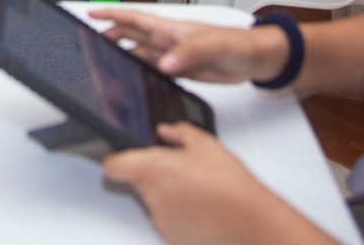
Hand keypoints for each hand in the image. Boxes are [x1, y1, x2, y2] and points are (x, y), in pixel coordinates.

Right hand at [86, 8, 286, 84]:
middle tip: (90, 41)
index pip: (135, 18)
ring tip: (105, 61)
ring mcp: (175, 55)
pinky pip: (155, 69)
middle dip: (110, 35)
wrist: (257, 60)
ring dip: (123, 55)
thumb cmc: (239, 44)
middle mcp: (169, 41)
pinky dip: (141, 71)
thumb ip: (187, 53)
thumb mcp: (212, 45)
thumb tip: (164, 63)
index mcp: (171, 30)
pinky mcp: (183, 70)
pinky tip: (135, 76)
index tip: (92, 13)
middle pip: (132, 35)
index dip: (112, 15)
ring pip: (140, 52)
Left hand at [104, 122, 315, 244]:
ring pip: (154, 201)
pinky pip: (168, 220)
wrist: (251, 223)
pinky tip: (202, 208)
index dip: (115, 158)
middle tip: (181, 170)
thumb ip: (179, 131)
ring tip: (198, 190)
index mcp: (153, 169)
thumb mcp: (207, 144)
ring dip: (168, 195)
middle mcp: (152, 196)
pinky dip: (180, 214)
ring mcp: (161, 220)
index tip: (122, 155)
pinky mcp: (172, 237)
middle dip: (153, 175)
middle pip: (137, 182)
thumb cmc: (230, 185)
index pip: (112, 165)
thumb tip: (166, 130)